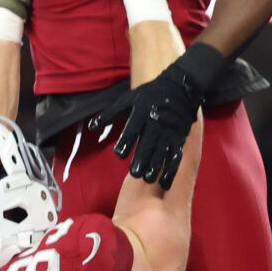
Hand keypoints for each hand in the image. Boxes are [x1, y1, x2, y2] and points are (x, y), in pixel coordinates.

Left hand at [87, 42, 225, 190]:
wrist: (180, 88)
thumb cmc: (149, 95)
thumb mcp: (129, 99)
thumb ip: (110, 114)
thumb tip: (91, 126)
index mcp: (142, 112)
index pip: (133, 128)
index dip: (126, 141)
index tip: (120, 154)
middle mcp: (156, 122)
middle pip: (149, 142)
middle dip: (142, 158)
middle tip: (135, 173)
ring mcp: (169, 131)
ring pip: (162, 150)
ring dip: (156, 165)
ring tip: (149, 179)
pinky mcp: (179, 138)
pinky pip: (176, 155)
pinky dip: (171, 169)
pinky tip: (165, 182)